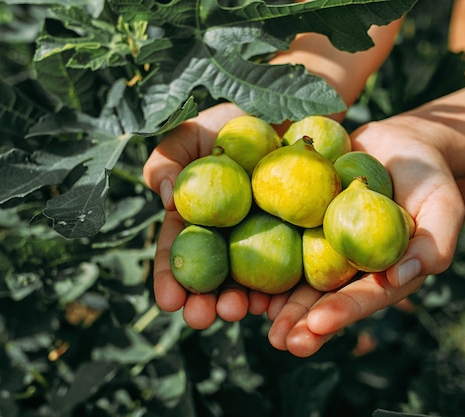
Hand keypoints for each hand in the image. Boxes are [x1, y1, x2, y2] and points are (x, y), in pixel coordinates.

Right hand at [143, 103, 276, 328]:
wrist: (286, 112)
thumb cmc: (231, 123)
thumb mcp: (190, 133)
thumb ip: (168, 160)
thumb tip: (167, 201)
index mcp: (196, 220)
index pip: (177, 254)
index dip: (169, 280)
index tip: (168, 302)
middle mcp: (226, 238)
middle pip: (212, 278)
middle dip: (203, 303)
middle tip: (202, 317)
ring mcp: (262, 241)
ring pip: (248, 281)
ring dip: (241, 303)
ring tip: (239, 311)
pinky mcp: (298, 239)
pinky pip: (291, 268)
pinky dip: (282, 288)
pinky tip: (276, 302)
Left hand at [267, 115, 464, 356]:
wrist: (397, 144)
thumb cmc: (428, 177)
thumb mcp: (444, 206)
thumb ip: (434, 244)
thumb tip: (400, 277)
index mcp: (382, 272)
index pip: (364, 297)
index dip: (342, 312)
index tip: (318, 324)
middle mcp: (348, 267)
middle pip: (323, 298)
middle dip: (301, 322)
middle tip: (279, 342)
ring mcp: (322, 246)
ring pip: (295, 277)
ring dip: (273, 299)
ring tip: (247, 316)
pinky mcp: (301, 222)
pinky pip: (279, 240)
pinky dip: (260, 256)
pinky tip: (237, 270)